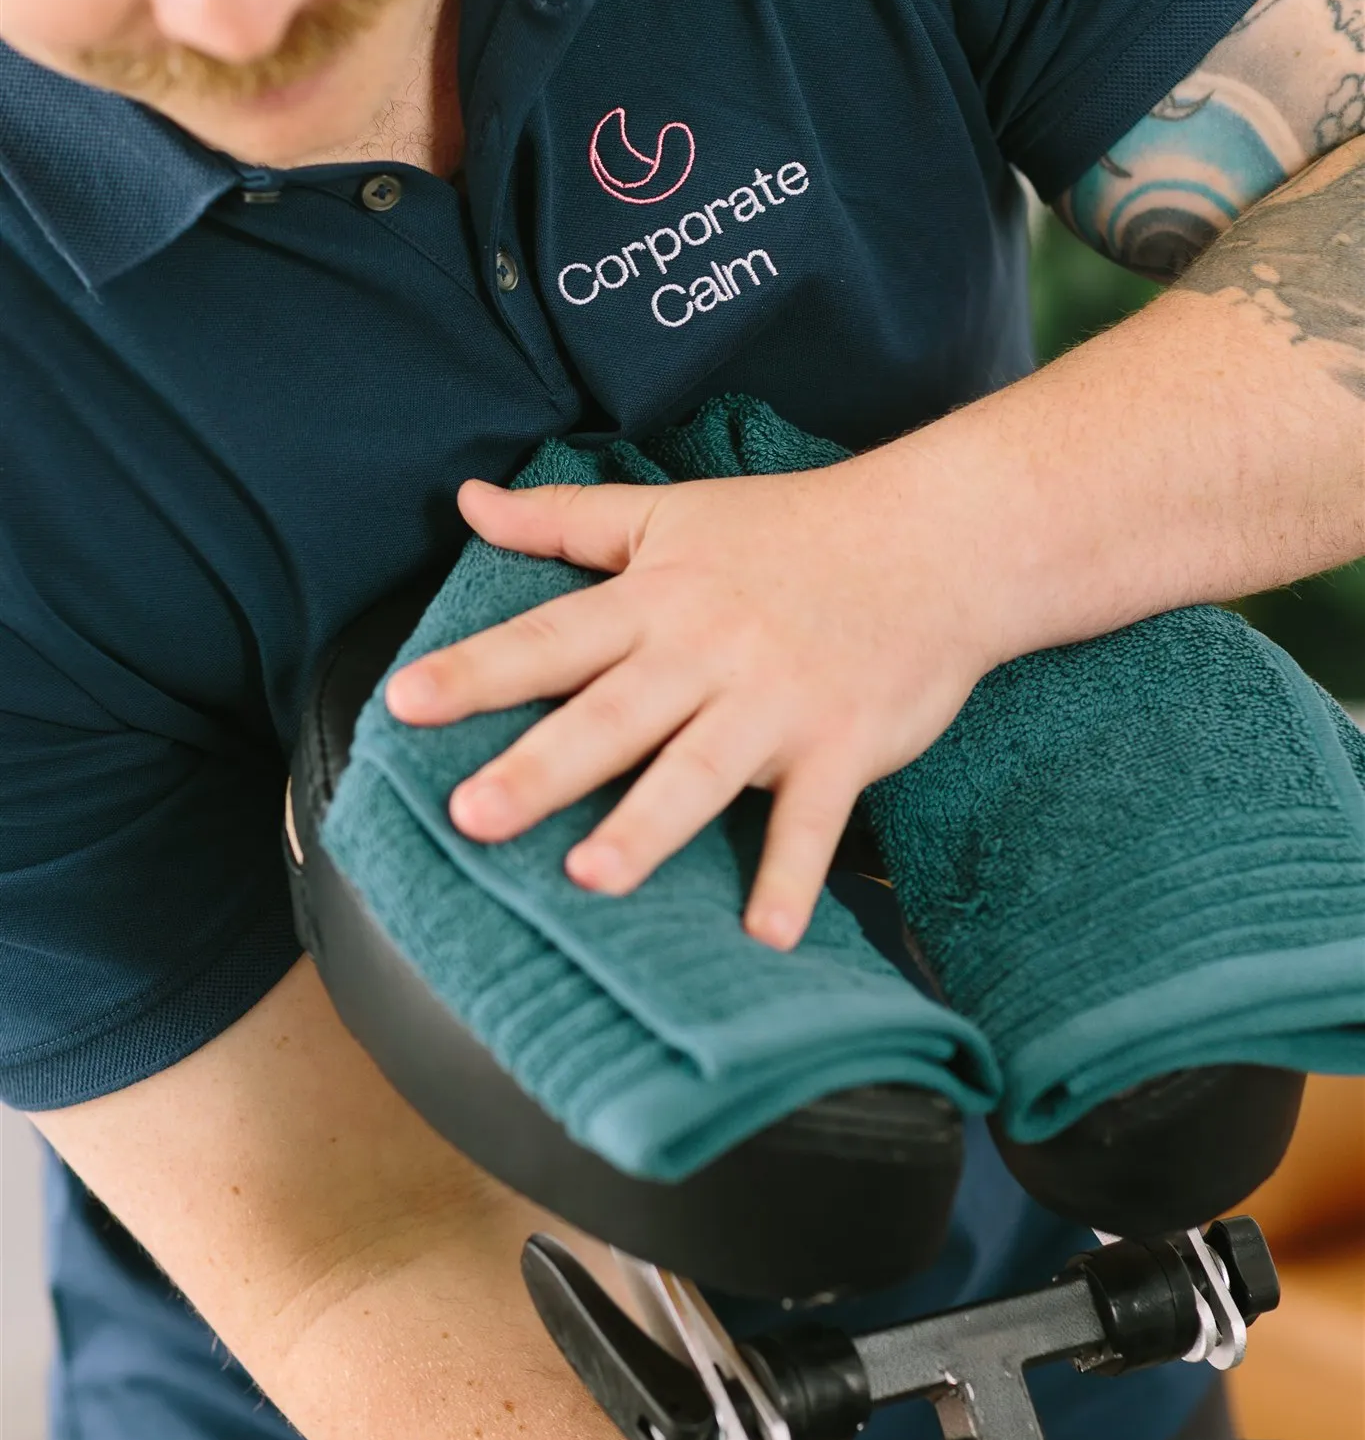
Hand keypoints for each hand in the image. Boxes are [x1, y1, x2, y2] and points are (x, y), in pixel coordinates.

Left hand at [384, 447, 994, 947]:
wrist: (937, 541)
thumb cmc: (793, 529)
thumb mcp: (671, 514)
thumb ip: (564, 520)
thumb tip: (467, 503)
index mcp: (657, 601)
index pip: (550, 638)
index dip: (476, 671)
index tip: (403, 704)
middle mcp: (707, 654)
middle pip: (612, 716)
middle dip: (542, 767)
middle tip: (471, 816)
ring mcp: (777, 704)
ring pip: (701, 773)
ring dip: (649, 826)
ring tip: (589, 879)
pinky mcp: (843, 747)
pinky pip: (815, 822)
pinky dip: (794, 877)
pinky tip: (767, 937)